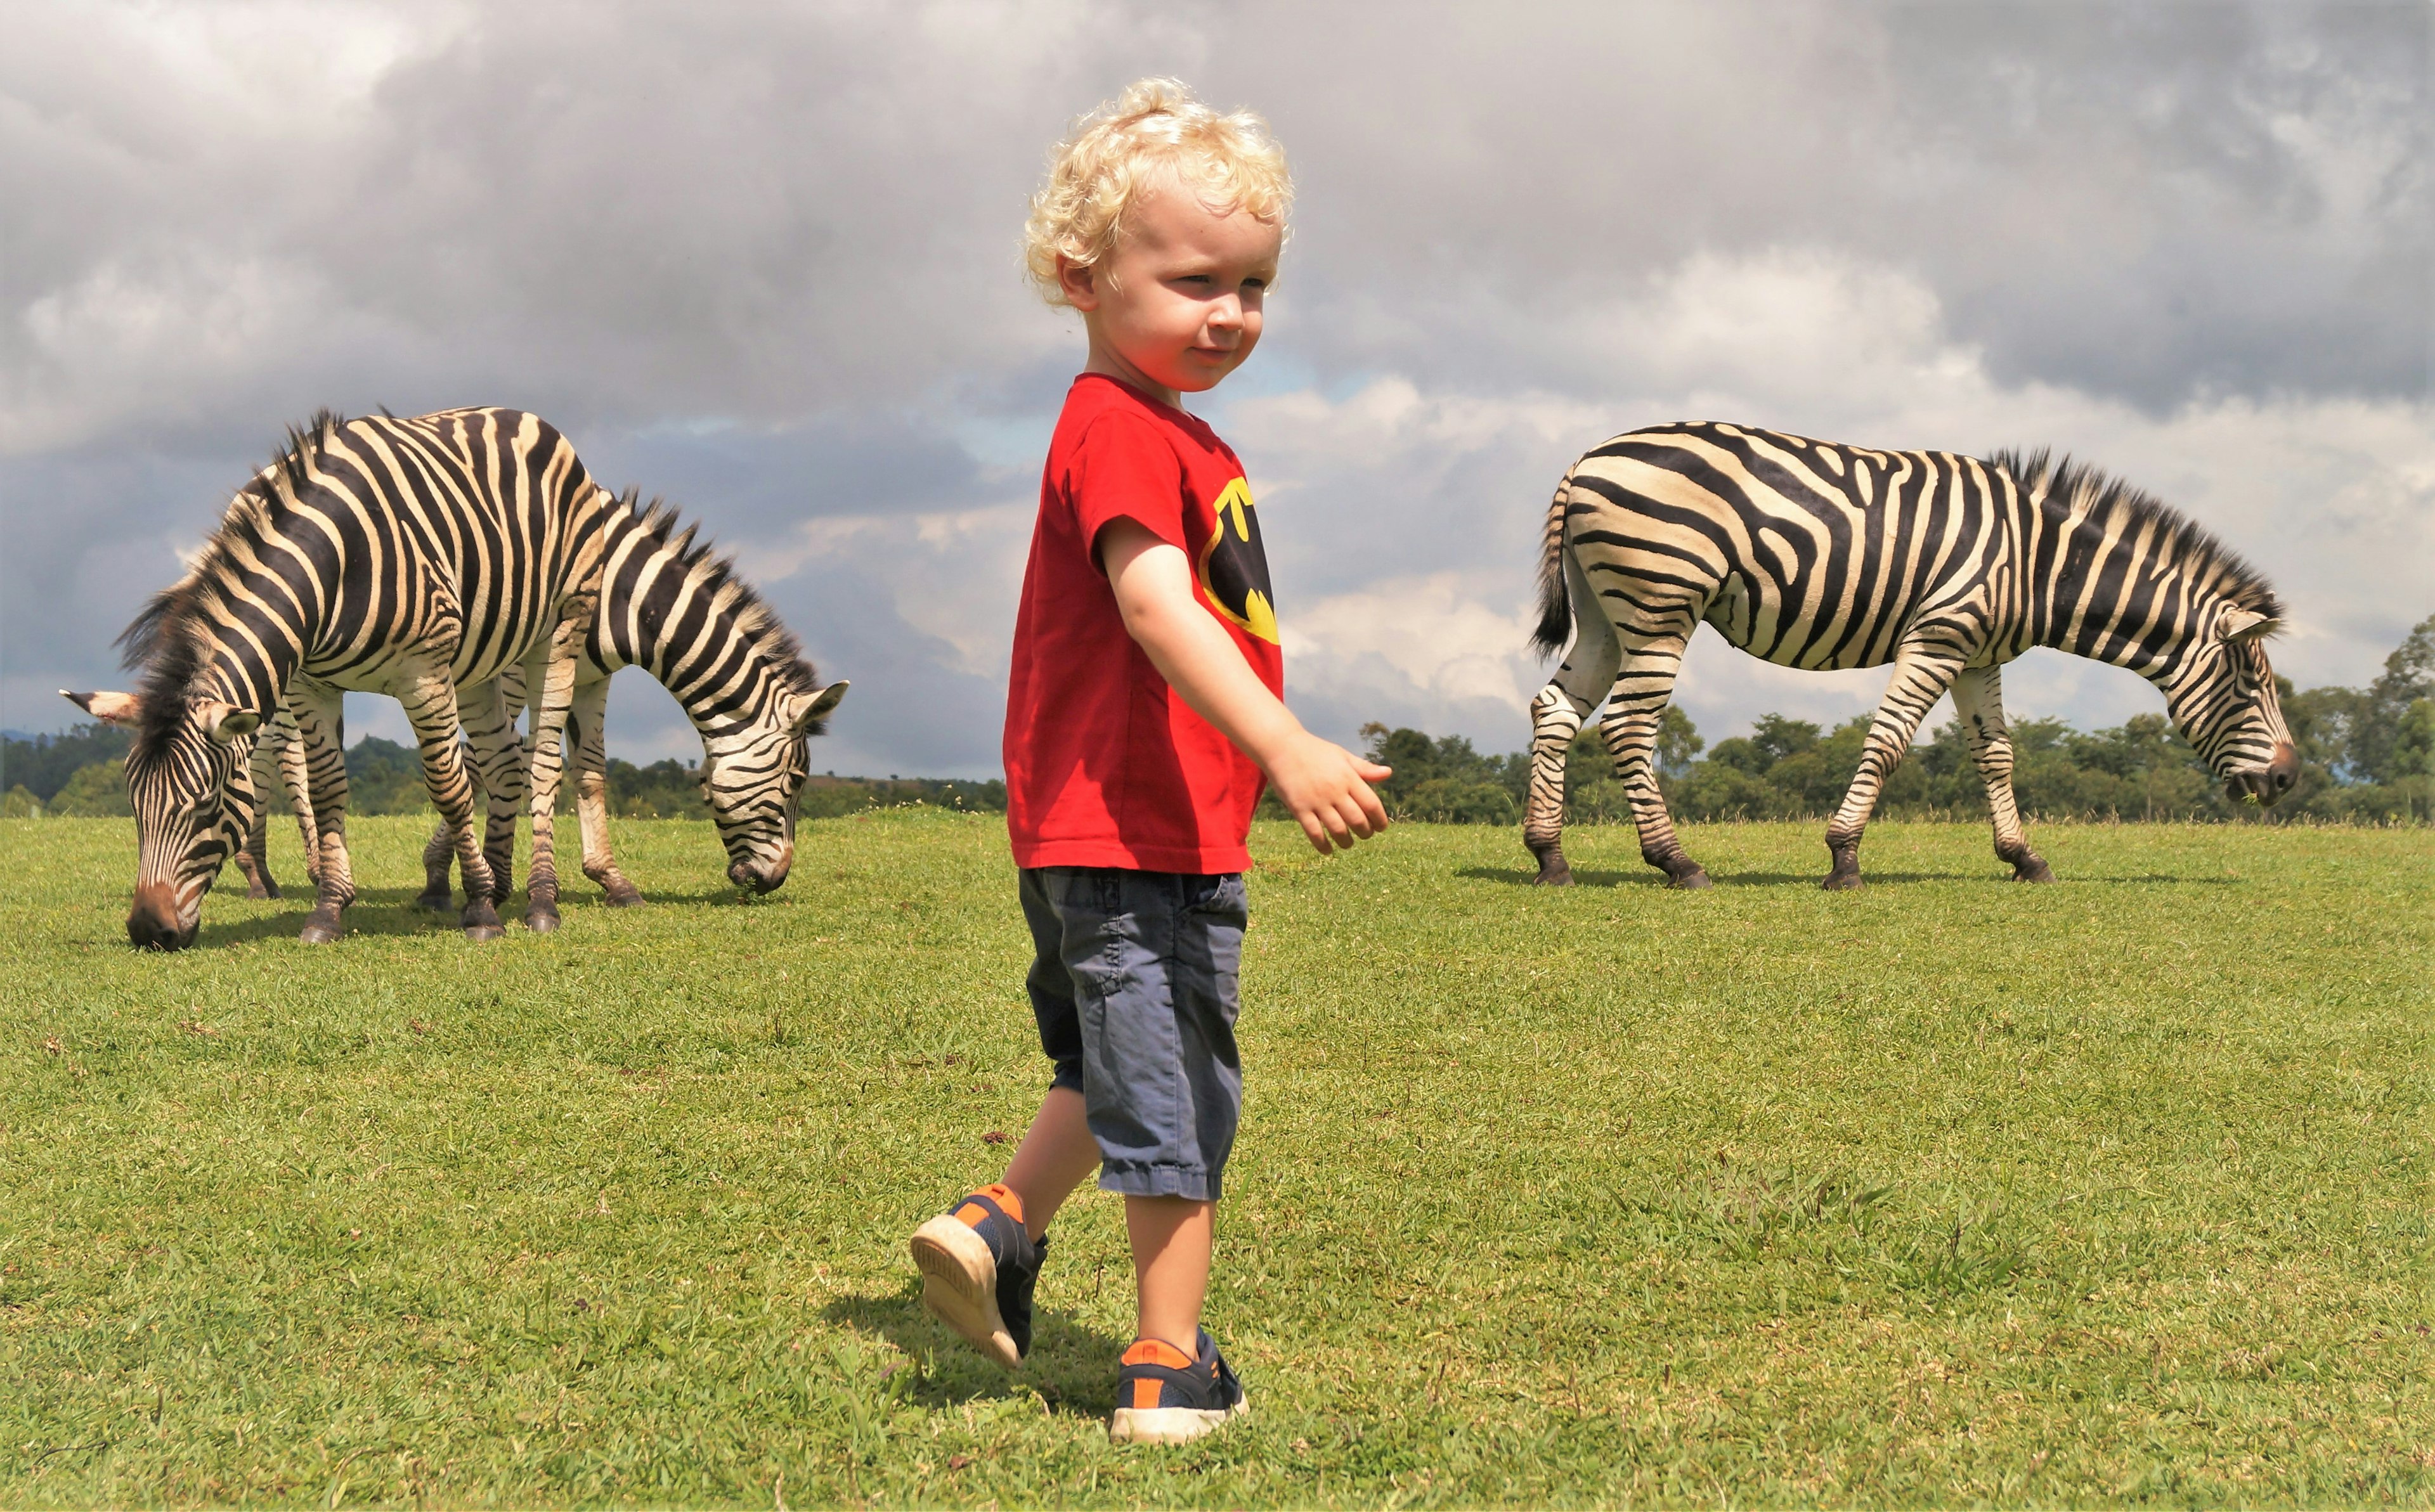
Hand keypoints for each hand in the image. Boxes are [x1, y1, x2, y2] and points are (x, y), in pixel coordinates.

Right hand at [1262, 731, 1390, 854]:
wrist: (1281, 747)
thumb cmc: (1315, 751)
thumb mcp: (1342, 756)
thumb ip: (1365, 768)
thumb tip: (1388, 773)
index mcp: (1348, 777)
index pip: (1371, 804)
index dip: (1380, 820)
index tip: (1381, 827)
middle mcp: (1335, 790)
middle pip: (1358, 821)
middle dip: (1365, 833)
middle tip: (1365, 834)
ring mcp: (1316, 801)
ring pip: (1338, 830)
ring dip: (1347, 842)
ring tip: (1347, 842)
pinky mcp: (1299, 809)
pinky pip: (1315, 834)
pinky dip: (1323, 846)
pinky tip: (1328, 849)